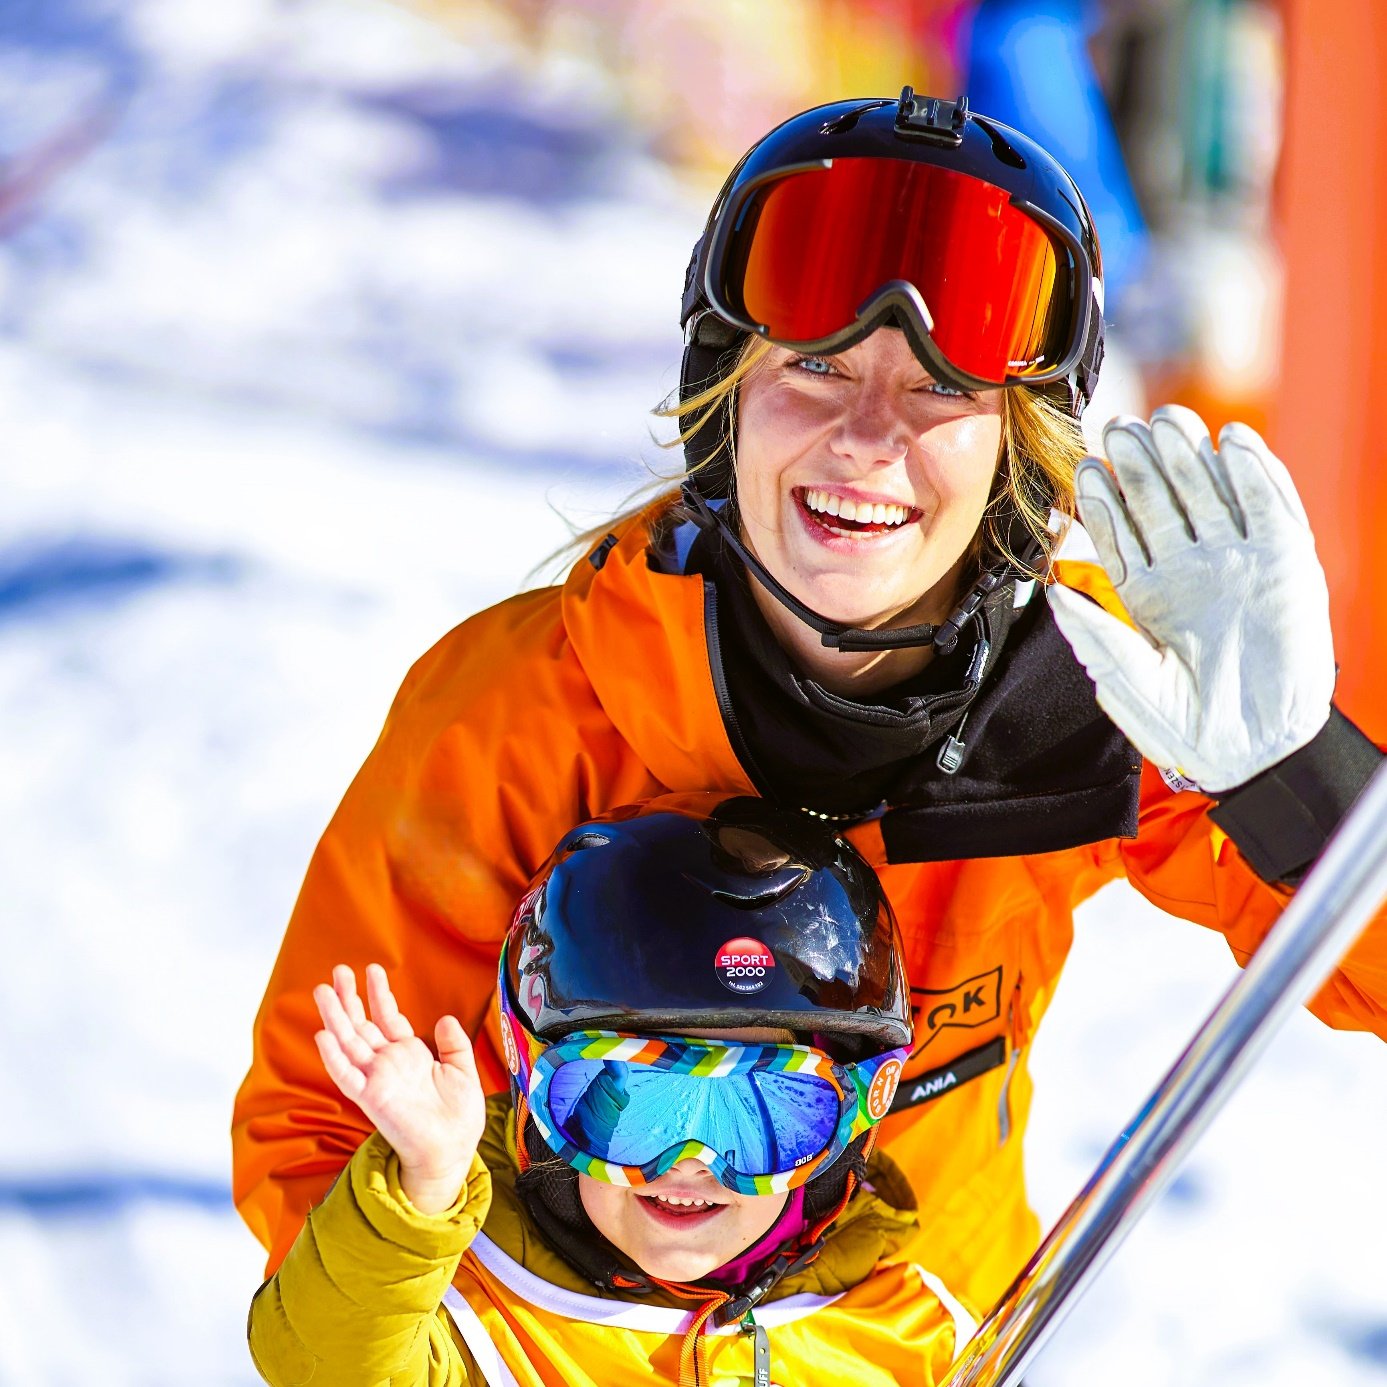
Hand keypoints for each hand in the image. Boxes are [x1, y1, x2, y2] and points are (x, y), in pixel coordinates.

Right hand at [314, 964, 485, 1213]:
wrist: (454, 1149)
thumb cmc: (459, 1116)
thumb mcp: (463, 1070)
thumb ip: (454, 1044)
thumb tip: (445, 1018)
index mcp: (410, 1055)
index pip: (389, 1017)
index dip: (379, 994)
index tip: (372, 969)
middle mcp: (389, 1064)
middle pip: (362, 1024)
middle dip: (350, 998)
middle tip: (338, 971)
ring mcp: (377, 1079)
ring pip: (349, 1042)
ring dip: (335, 1018)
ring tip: (323, 991)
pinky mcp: (371, 1098)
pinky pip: (348, 1076)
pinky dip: (334, 1058)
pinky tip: (323, 1036)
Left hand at [1047, 405, 1333, 792]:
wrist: (1252, 749)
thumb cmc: (1183, 725)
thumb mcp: (1126, 680)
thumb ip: (1093, 634)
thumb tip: (1053, 589)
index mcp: (1146, 590)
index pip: (1120, 532)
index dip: (1103, 500)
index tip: (1085, 468)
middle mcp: (1189, 568)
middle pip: (1162, 501)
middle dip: (1140, 464)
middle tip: (1121, 428)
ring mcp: (1238, 560)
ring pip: (1210, 493)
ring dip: (1189, 456)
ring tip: (1166, 421)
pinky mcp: (1287, 562)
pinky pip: (1270, 506)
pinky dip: (1254, 472)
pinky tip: (1231, 442)